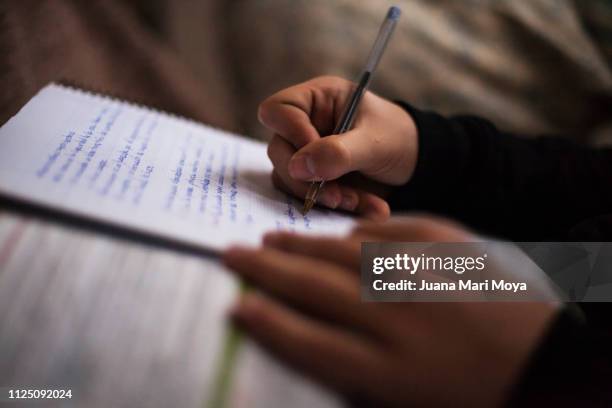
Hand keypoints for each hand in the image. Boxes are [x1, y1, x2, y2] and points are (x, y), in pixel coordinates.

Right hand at [223, 217, 558, 406]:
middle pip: (316, 290)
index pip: (310, 343)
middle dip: (267, 272)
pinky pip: (389, 234)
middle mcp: (402, 320)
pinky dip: (357, 235)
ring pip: (344, 255)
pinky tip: (337, 237)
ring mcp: (426, 276)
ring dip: (301, 246)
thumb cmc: (477, 393)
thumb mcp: (411, 403)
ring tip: (269, 240)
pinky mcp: (451, 246)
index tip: (237, 306)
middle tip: (232, 254)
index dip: (268, 323)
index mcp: (392, 372)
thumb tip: (312, 336)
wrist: (552, 358)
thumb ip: (358, 373)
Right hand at [259, 76, 417, 220]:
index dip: (291, 135)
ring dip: (322, 197)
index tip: (317, 158)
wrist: (416, 165)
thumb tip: (299, 167)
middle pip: (278, 151)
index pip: (277, 110)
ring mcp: (306, 154)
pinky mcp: (312, 180)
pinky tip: (368, 207)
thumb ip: (339, 152)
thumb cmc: (398, 138)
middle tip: (339, 196)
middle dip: (308, 179)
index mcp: (318, 99)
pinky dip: (335, 208)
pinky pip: (306, 197)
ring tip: (359, 202)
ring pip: (289, 179)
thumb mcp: (374, 142)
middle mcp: (305, 124)